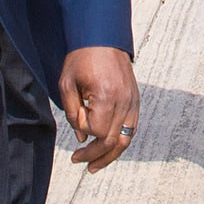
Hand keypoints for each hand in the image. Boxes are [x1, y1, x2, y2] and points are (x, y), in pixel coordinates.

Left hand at [59, 45, 139, 172]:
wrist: (102, 38)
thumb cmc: (82, 58)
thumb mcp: (67, 84)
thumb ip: (74, 113)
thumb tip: (82, 137)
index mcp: (107, 95)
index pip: (96, 130)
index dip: (84, 130)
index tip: (77, 119)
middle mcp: (124, 101)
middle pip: (112, 141)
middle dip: (94, 155)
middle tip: (78, 161)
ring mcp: (132, 101)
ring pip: (125, 139)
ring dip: (110, 156)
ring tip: (95, 165)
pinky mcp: (136, 99)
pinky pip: (131, 128)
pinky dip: (120, 141)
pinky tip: (109, 148)